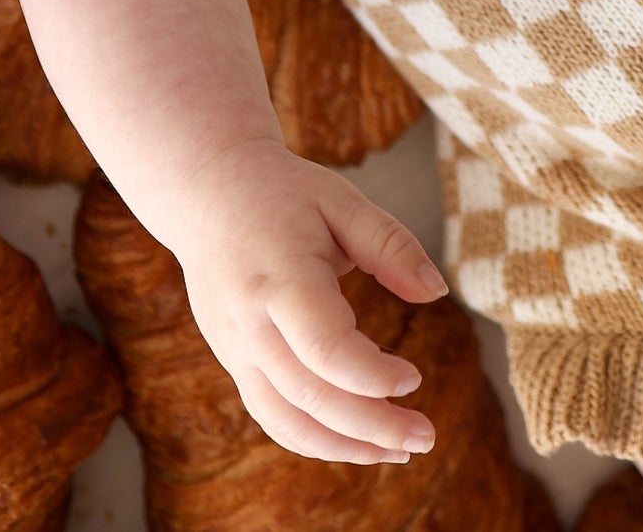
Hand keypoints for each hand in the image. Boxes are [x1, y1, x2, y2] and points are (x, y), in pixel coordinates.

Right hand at [160, 137, 449, 463]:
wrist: (206, 191)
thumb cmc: (282, 192)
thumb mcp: (341, 201)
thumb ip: (390, 244)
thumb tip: (436, 292)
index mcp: (279, 278)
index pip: (325, 350)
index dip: (372, 376)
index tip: (414, 378)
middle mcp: (250, 322)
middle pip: (310, 396)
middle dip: (371, 427)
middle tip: (426, 436)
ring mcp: (234, 347)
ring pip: (285, 420)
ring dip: (344, 446)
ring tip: (398, 452)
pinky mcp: (232, 360)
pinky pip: (270, 414)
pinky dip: (314, 438)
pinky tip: (356, 438)